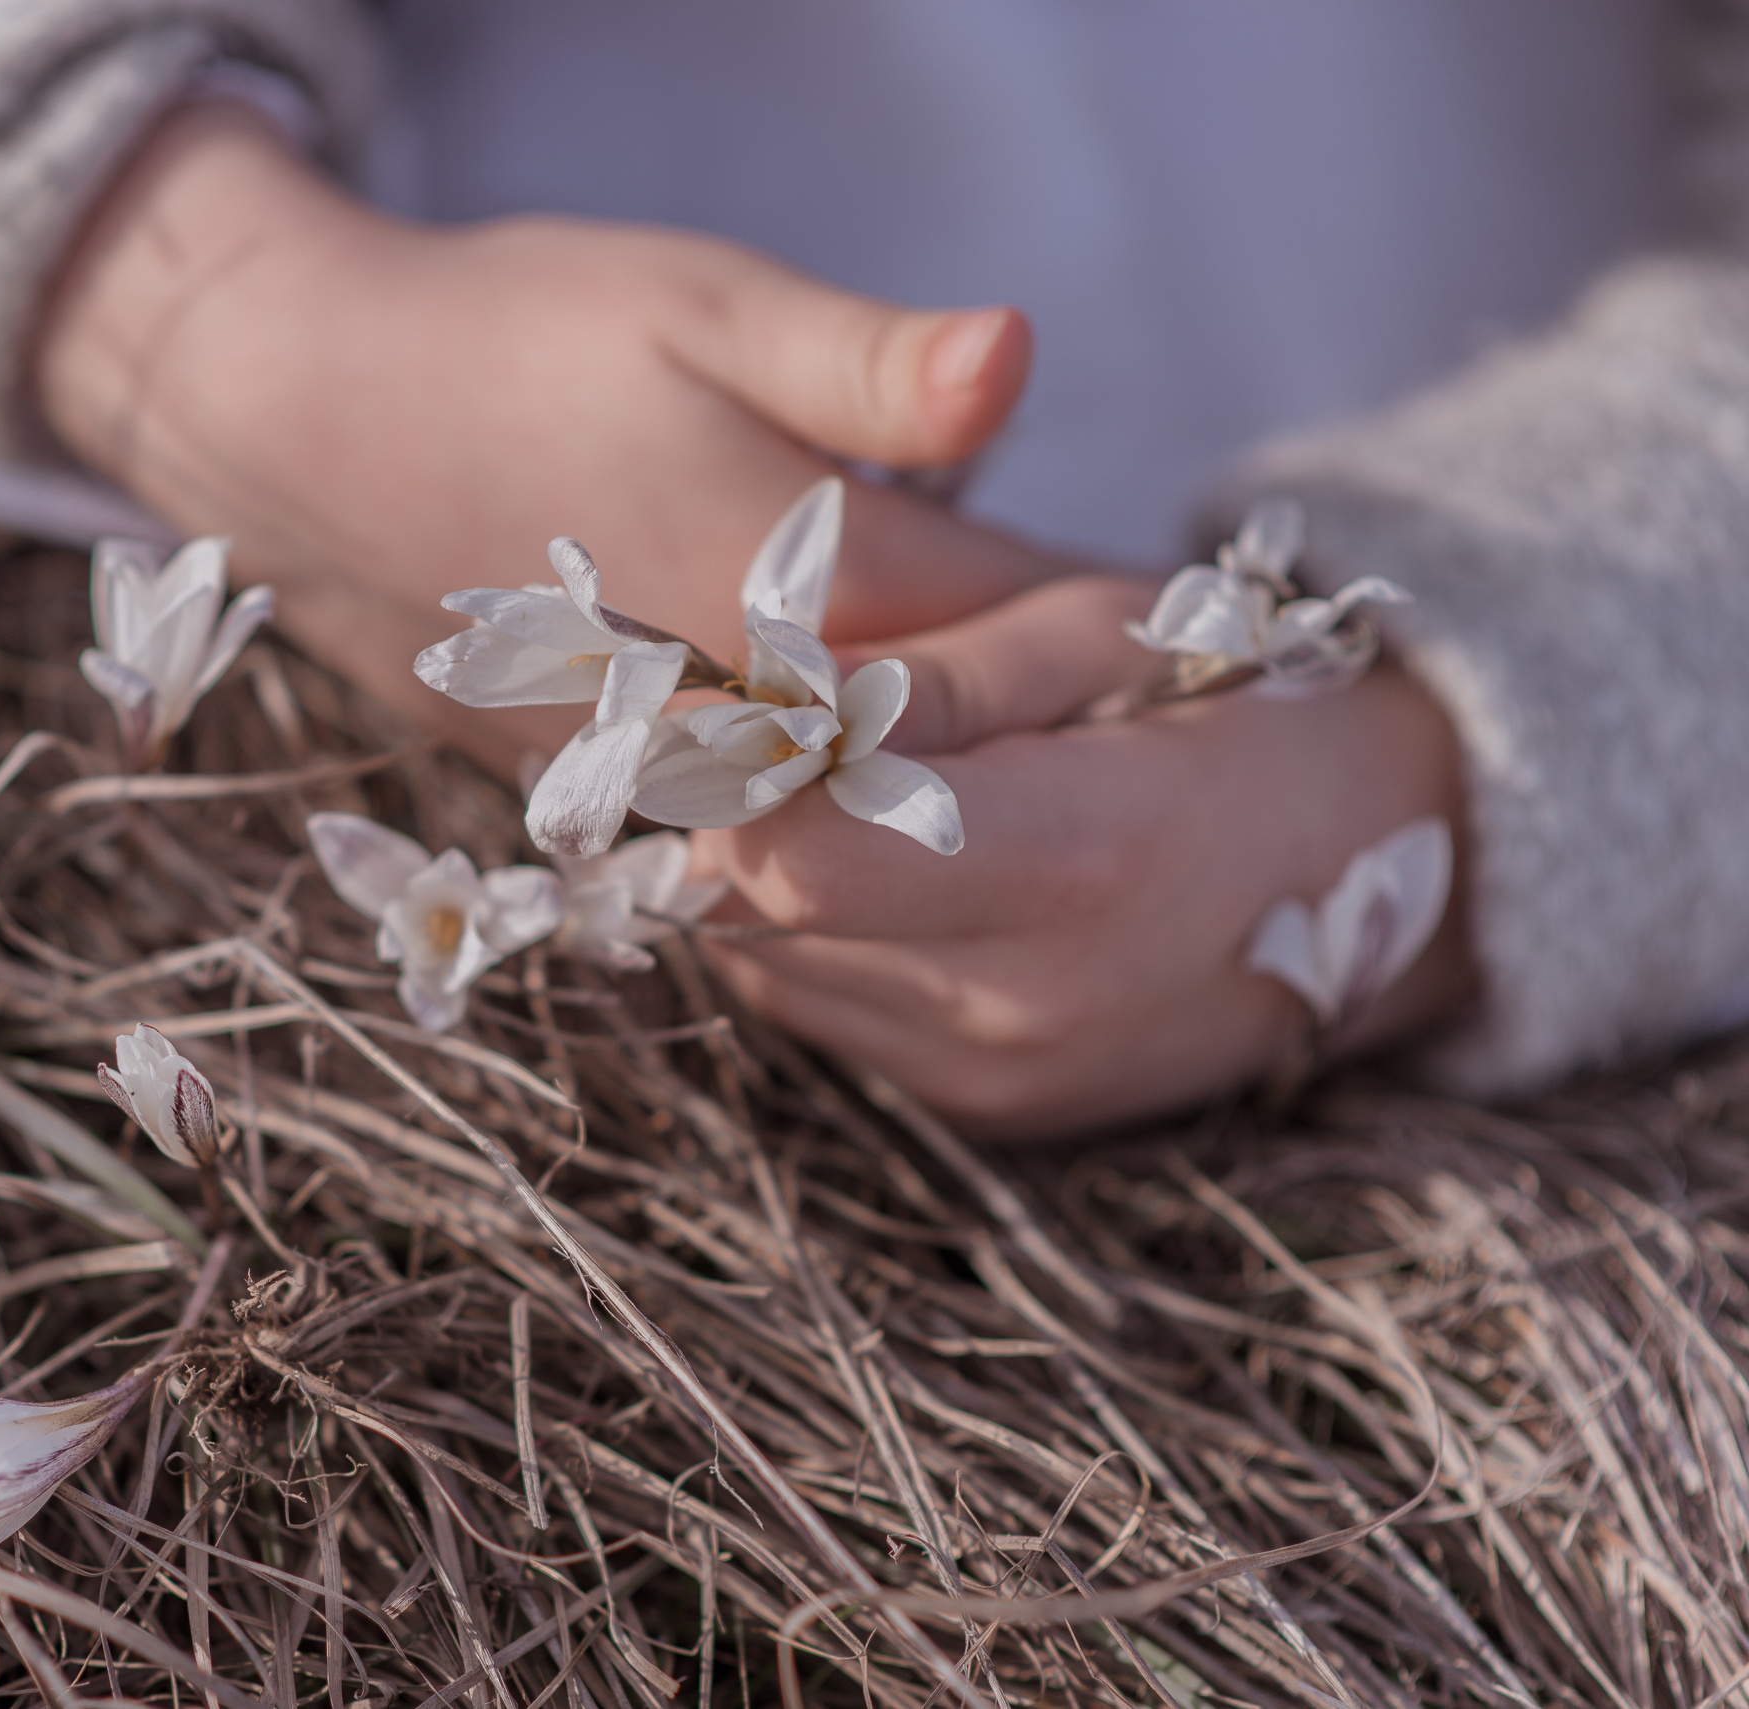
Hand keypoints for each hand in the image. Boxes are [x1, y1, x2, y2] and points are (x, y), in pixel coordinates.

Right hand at [35, 103, 1086, 764]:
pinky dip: (834, 796)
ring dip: (951, 775)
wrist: (307, 432)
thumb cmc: (516, 341)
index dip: (1129, 637)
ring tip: (1042, 752)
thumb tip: (1018, 360)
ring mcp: (679, 772)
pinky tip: (864, 764)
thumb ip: (871, 366)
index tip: (1200, 632)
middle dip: (1058, 727)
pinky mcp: (615, 793)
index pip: (1032, 640)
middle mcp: (751, 714)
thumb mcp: (703, 306)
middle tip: (1143, 703)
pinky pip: (769, 821)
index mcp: (806, 587)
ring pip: (866, 803)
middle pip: (965, 750)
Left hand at [694, 573, 1476, 1137]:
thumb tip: (763, 706)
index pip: (799, 856)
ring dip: (768, 883)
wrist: (1414, 861)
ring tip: (839, 796)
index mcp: (1079, 861)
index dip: (725, 775)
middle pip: (764, 919)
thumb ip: (928, 677)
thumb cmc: (1245, 703)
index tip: (707, 705)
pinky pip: (830, 1016)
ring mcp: (1008, 1079)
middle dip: (730, 819)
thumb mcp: (1103, 635)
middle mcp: (1034, 1002)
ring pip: (775, 974)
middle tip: (750, 731)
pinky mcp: (993, 1113)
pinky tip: (894, 873)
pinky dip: (823, 941)